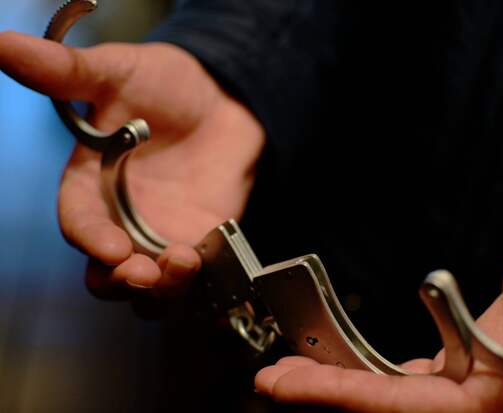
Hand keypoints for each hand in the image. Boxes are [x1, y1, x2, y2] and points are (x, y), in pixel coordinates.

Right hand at [0, 32, 264, 308]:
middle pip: (106, 271)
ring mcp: (160, 234)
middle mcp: (121, 219)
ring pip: (147, 286)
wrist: (222, 97)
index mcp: (91, 185)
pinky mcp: (198, 239)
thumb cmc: (164, 84)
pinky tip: (203, 261)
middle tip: (141, 273)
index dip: (90, 238)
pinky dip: (194, 280)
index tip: (110, 247)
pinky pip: (191, 277)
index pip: (79, 223)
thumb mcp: (117, 73)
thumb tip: (5, 45)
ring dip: (158, 289)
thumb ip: (68, 72)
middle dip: (119, 281)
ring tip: (180, 265)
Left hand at [255, 230, 502, 411]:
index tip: (286, 381)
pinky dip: (368, 380)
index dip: (345, 398)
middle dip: (327, 403)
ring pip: (397, 406)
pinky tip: (344, 367)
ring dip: (341, 392)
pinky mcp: (475, 386)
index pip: (412, 409)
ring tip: (291, 373)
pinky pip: (410, 390)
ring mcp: (481, 401)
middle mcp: (491, 410)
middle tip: (270, 381)